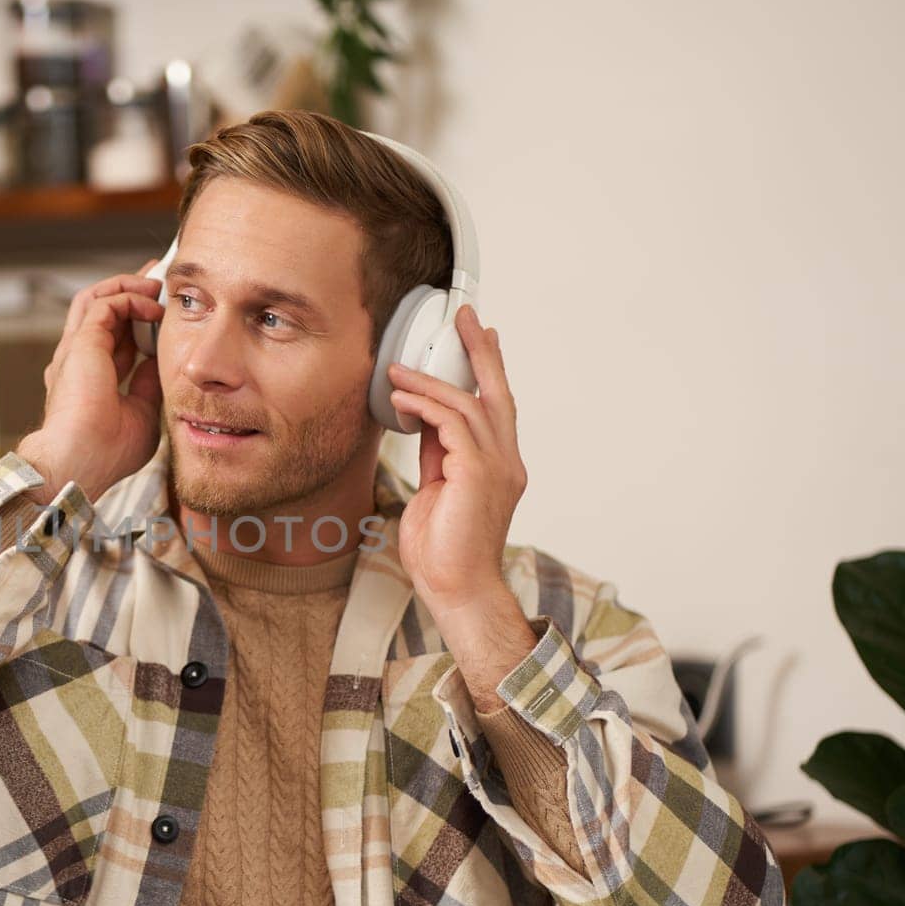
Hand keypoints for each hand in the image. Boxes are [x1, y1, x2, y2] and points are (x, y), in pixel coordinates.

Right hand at [17, 259, 164, 502]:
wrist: (81, 461)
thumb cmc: (106, 451)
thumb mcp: (142, 414)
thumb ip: (147, 385)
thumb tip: (159, 363)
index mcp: (91, 379)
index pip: (114, 337)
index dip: (136, 320)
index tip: (160, 310)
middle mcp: (79, 361)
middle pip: (102, 311)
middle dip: (130, 291)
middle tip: (157, 280)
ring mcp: (76, 350)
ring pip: (96, 299)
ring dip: (127, 286)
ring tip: (154, 284)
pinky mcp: (82, 342)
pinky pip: (105, 304)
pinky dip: (129, 298)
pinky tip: (152, 305)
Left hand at [387, 304, 527, 621]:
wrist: (457, 589)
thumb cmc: (444, 551)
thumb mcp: (437, 491)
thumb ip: (439, 455)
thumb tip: (425, 421)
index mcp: (500, 467)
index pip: (496, 408)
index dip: (489, 371)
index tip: (481, 338)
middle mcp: (506, 462)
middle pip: (498, 392)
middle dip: (481, 351)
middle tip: (465, 317)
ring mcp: (497, 468)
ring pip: (470, 404)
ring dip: (432, 381)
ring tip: (398, 369)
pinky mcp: (478, 475)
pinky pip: (452, 423)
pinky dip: (425, 405)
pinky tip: (400, 397)